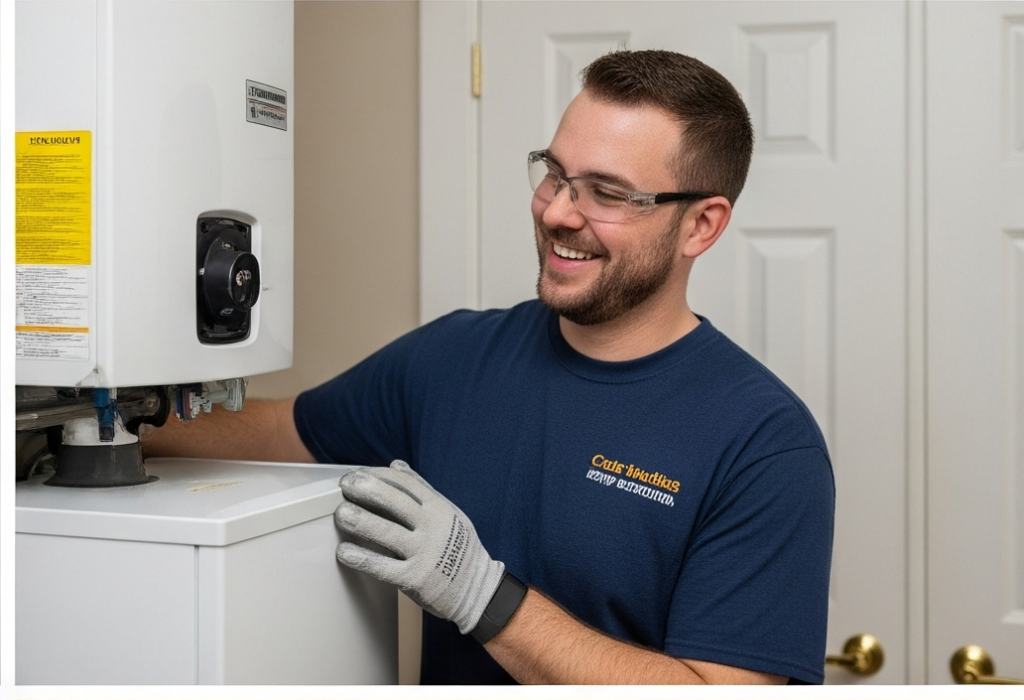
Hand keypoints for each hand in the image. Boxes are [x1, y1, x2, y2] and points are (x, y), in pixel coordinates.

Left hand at [334, 460, 504, 634]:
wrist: (475, 587)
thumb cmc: (458, 547)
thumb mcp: (447, 512)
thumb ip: (421, 489)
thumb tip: (396, 465)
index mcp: (439, 508)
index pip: (406, 484)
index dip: (379, 476)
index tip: (359, 474)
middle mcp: (432, 527)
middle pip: (395, 503)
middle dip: (367, 491)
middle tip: (346, 486)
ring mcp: (424, 553)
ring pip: (387, 533)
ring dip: (361, 521)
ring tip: (341, 513)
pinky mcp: (414, 578)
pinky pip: (383, 567)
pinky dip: (361, 558)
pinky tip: (344, 552)